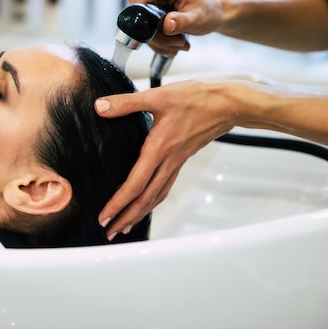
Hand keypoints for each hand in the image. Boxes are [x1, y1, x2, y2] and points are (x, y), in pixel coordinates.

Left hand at [95, 80, 237, 238]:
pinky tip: (145, 203)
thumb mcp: (158, 97)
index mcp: (159, 150)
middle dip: (125, 218)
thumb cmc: (197, 99)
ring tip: (124, 226)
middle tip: (109, 232)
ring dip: (139, 214)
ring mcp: (176, 163)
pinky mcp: (181, 160)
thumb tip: (100, 107)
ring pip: (155, 197)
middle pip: (144, 199)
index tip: (104, 216)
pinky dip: (152, 201)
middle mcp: (168, 162)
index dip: (118, 203)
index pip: (135, 184)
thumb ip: (126, 103)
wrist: (227, 104)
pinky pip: (164, 188)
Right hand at [129, 0, 224, 55]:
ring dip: (160, 42)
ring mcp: (154, 1)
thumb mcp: (199, 19)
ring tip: (180, 44)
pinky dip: (160, 42)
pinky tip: (175, 43)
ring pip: (142, 28)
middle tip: (177, 43)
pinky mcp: (153, 12)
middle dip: (156, 36)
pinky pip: (147, 31)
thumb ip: (182, 22)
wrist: (213, 15)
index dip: (138, 17)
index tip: (153, 33)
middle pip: (139, 17)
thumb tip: (166, 25)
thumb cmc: (209, 13)